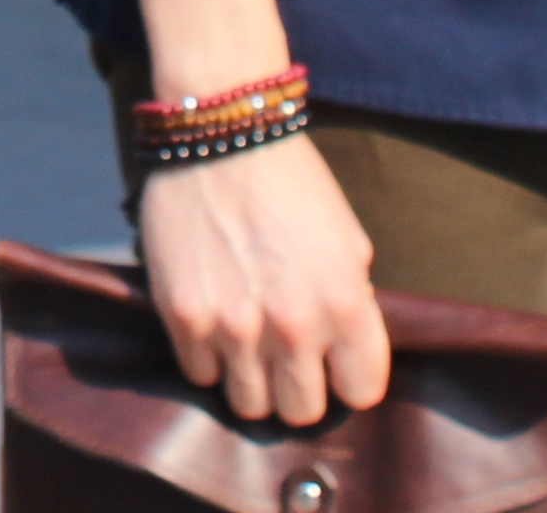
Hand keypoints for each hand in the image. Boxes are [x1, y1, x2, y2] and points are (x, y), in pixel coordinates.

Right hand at [134, 135, 388, 425]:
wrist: (220, 135)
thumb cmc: (291, 183)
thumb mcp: (348, 239)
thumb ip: (350, 301)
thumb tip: (342, 348)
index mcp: (346, 304)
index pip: (362, 393)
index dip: (347, 377)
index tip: (332, 362)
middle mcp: (294, 326)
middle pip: (301, 411)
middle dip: (298, 386)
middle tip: (286, 356)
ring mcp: (235, 326)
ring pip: (250, 406)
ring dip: (250, 379)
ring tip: (246, 343)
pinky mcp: (184, 316)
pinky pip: (200, 374)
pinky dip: (207, 357)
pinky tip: (213, 321)